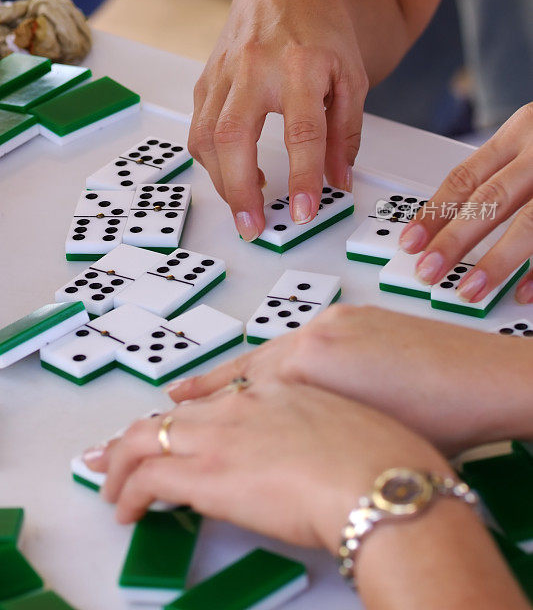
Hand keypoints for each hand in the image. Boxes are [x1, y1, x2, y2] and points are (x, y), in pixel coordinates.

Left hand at [83, 378, 447, 551]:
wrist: (386, 480)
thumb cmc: (392, 457)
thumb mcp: (359, 421)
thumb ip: (327, 423)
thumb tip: (320, 446)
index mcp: (286, 380)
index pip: (224, 389)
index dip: (194, 403)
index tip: (176, 410)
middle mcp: (247, 399)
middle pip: (177, 411)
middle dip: (139, 432)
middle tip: (116, 450)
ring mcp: (223, 433)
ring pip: (147, 436)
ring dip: (123, 462)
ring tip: (113, 483)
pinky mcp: (207, 472)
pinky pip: (149, 478)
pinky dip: (130, 493)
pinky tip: (128, 509)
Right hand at [166, 305, 532, 453]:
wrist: (490, 379)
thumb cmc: (442, 418)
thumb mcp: (354, 432)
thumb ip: (301, 421)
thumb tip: (272, 426)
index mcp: (312, 360)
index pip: (243, 387)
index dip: (206, 407)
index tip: (177, 415)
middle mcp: (318, 331)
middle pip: (249, 364)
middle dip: (209, 386)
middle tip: (173, 398)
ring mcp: (339, 319)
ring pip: (275, 347)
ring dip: (243, 370)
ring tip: (210, 384)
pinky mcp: (358, 315)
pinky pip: (304, 337)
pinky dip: (281, 357)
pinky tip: (273, 370)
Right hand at [188, 0, 367, 240]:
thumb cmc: (324, 34)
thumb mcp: (351, 79)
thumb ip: (345, 133)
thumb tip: (338, 182)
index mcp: (302, 65)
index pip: (301, 131)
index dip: (302, 176)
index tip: (303, 212)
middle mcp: (256, 66)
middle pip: (234, 136)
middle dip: (240, 189)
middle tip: (253, 226)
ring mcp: (224, 71)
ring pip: (206, 135)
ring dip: (221, 180)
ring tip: (246, 206)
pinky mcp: (207, 77)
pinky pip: (199, 125)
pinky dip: (211, 158)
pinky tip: (233, 174)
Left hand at [398, 103, 532, 303]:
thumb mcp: (531, 141)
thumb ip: (500, 175)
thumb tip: (448, 225)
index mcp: (521, 132)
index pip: (466, 176)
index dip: (434, 212)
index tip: (411, 242)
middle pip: (492, 199)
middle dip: (456, 240)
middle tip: (428, 271)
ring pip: (531, 221)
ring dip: (498, 261)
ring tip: (472, 289)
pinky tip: (526, 292)